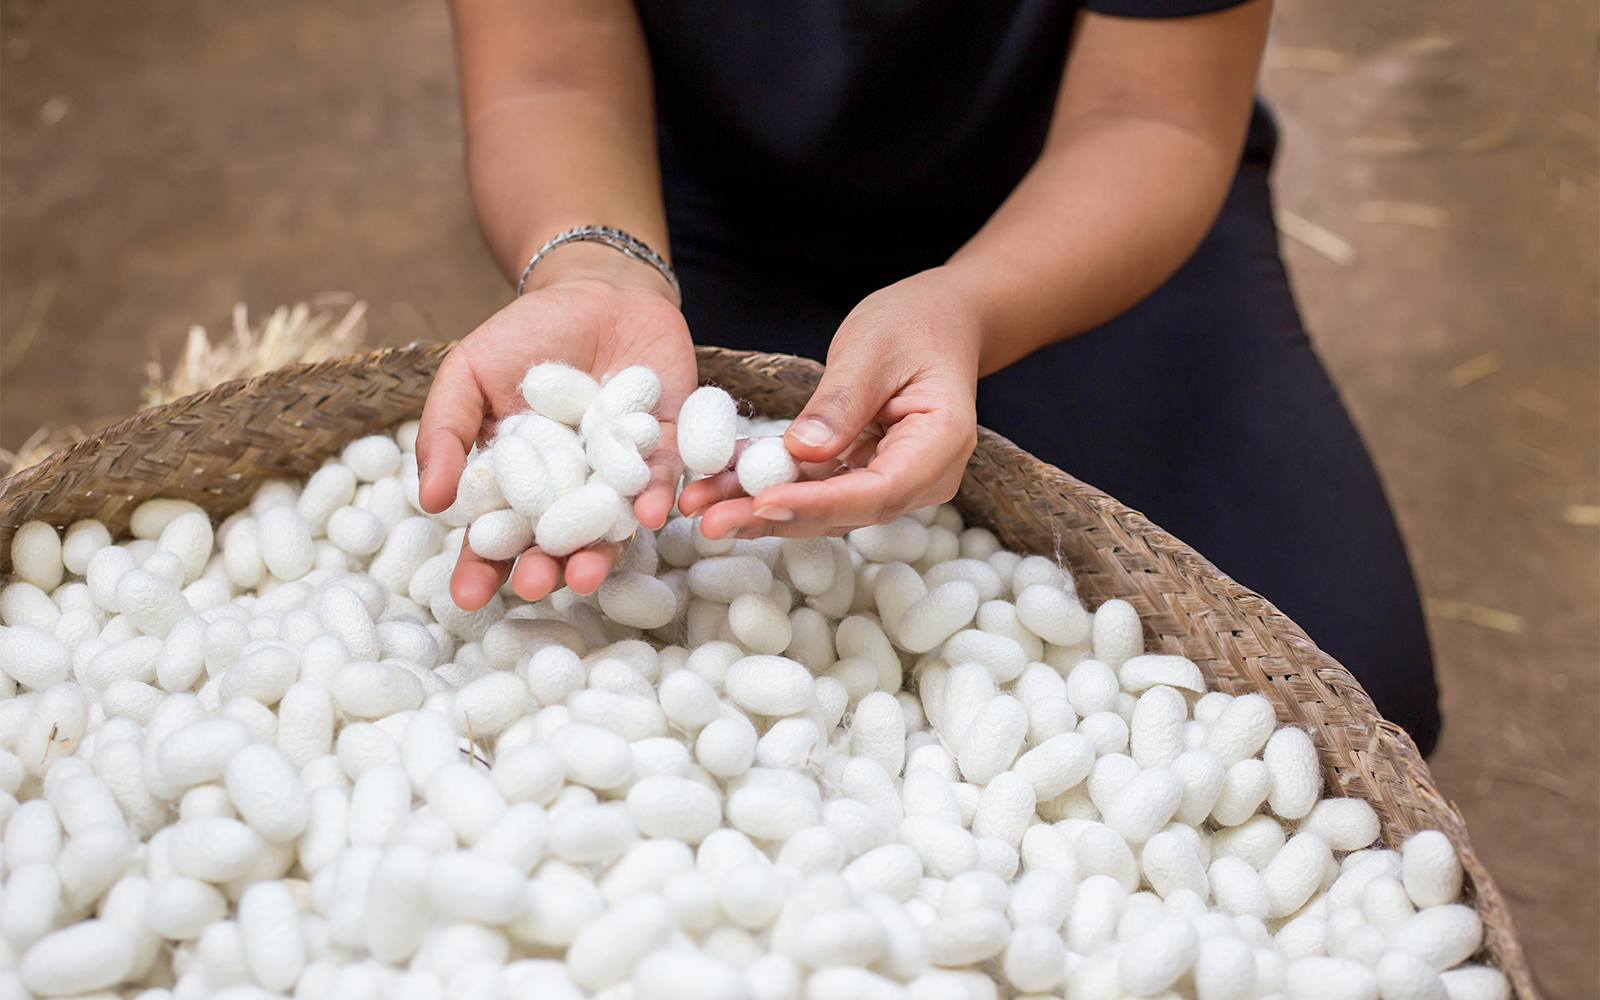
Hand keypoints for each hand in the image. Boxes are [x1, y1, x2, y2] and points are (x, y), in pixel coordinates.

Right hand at [417, 243, 696, 607]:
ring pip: (611, 527)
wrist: (598, 289)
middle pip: (556, 544)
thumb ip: (446, 433)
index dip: (481, 567)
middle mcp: (572, 491)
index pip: (497, 535)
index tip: (466, 596)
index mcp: (520, 483)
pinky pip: (661, 481)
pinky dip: (653, 498)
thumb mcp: (469, 374)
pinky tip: (644, 515)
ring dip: (600, 554)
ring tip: (585, 573)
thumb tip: (430, 501)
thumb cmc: (525, 335)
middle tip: (533, 584)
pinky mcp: (668, 450)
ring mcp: (619, 475)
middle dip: (544, 569)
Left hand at [681, 268, 980, 538]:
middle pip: (845, 511)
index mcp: (941, 443)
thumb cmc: (915, 323)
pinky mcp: (866, 475)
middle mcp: (925, 476)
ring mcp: (896, 480)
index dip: (818, 503)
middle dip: (773, 517)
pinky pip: (815, 487)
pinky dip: (768, 485)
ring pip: (823, 507)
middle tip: (710, 521)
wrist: (942, 320)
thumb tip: (801, 452)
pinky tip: (719, 485)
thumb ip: (840, 402)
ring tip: (699, 506)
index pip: (878, 491)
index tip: (763, 502)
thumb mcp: (872, 348)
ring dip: (759, 507)